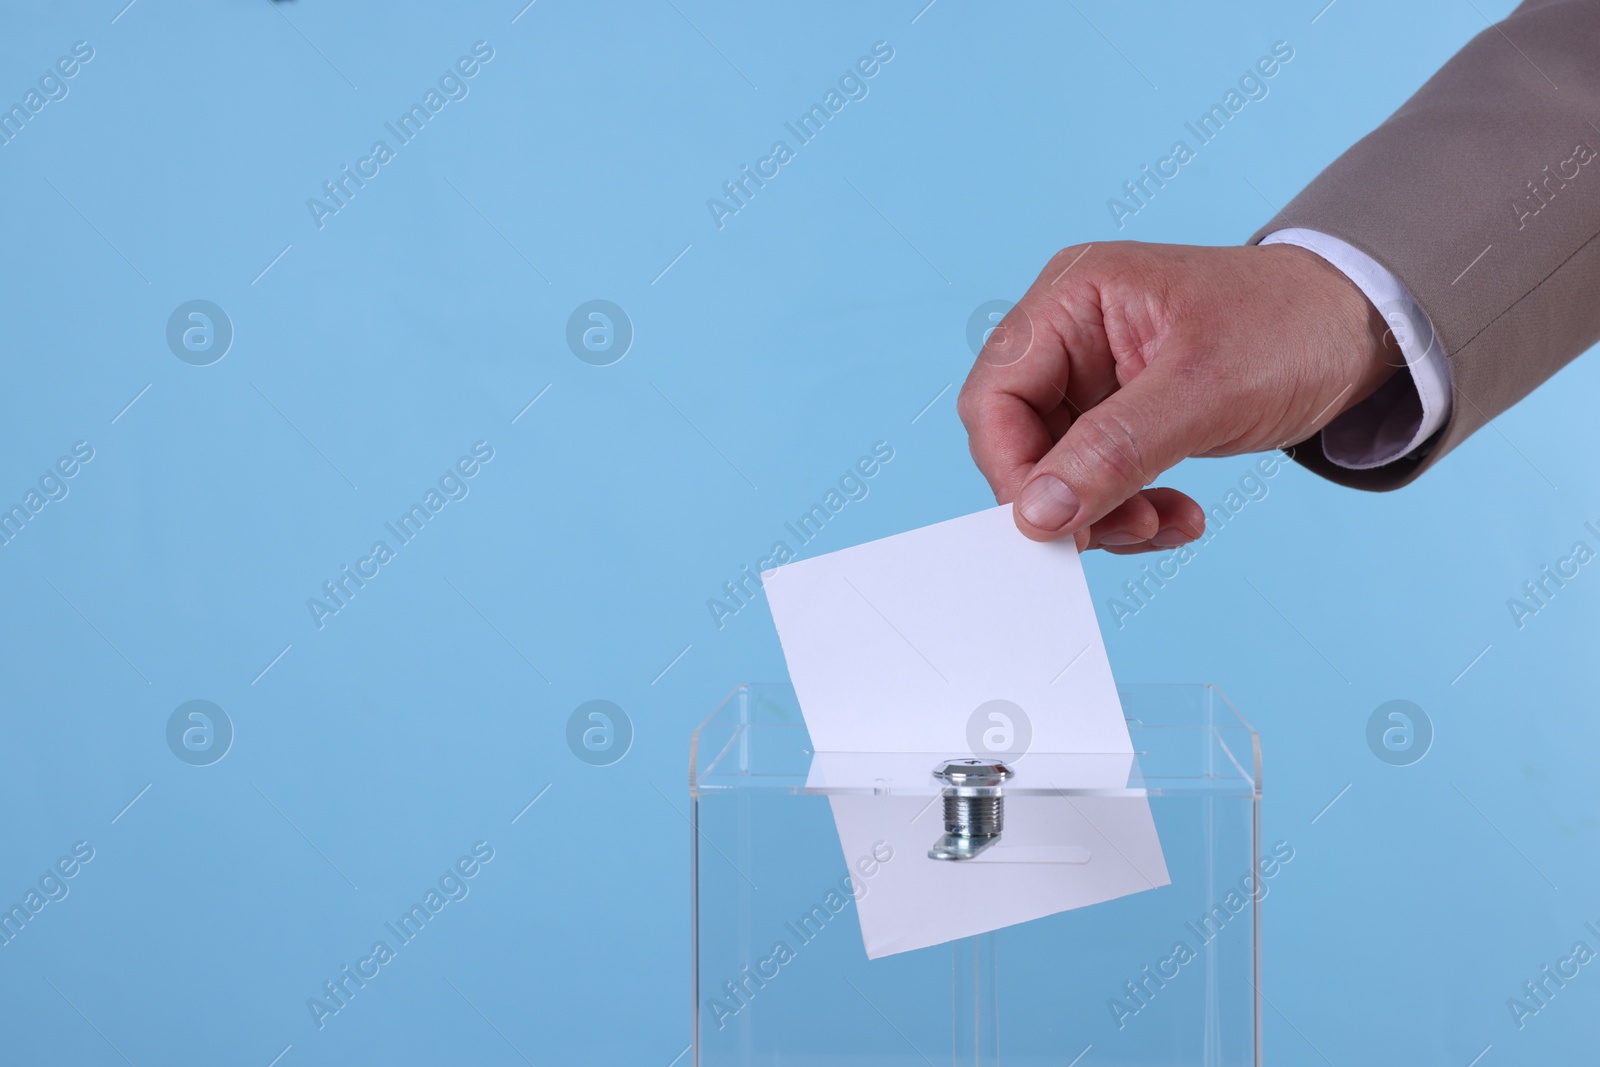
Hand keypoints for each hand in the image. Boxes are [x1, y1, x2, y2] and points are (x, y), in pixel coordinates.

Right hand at [957, 241, 1398, 551]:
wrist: (1361, 328)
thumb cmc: (1291, 326)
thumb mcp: (1204, 391)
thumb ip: (1112, 451)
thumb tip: (1036, 512)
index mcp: (1071, 298)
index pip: (997, 395)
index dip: (1011, 467)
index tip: (1053, 526)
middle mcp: (1068, 334)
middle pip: (1017, 438)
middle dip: (1066, 497)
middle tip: (1124, 531)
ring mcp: (1091, 376)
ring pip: (1054, 470)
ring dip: (1101, 513)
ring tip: (1162, 525)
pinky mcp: (1118, 414)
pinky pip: (1094, 479)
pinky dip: (1127, 509)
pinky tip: (1175, 517)